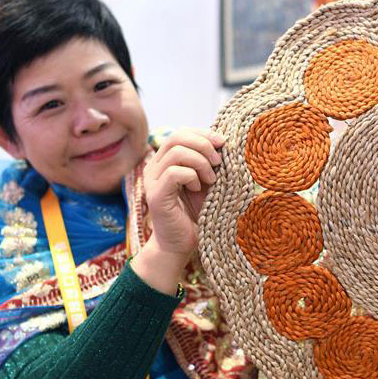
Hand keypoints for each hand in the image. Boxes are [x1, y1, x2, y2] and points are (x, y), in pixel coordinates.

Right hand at [131, 128, 224, 294]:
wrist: (182, 245)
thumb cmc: (197, 214)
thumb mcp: (208, 183)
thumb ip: (210, 163)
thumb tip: (225, 142)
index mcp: (165, 161)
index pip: (181, 133)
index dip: (203, 133)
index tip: (223, 143)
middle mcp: (154, 167)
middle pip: (177, 136)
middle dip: (204, 144)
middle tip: (219, 162)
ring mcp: (152, 180)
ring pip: (176, 152)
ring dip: (200, 162)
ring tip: (211, 179)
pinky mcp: (155, 195)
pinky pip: (174, 173)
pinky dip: (192, 176)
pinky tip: (198, 189)